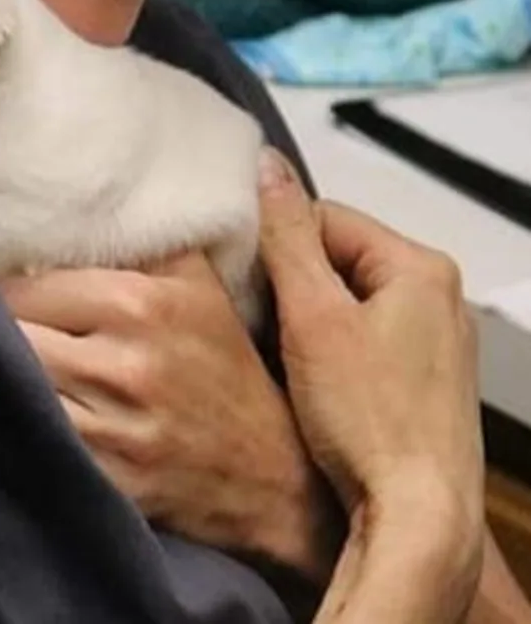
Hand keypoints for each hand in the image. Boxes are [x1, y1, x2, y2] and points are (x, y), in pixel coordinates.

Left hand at [0, 252, 340, 580]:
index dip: (2, 285)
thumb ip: (142, 238)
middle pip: (10, 335)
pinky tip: (21, 412)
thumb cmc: (226, 367)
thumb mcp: (198, 283)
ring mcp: (109, 429)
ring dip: (0, 376)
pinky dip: (21, 425)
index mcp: (137, 302)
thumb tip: (75, 207)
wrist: (270, 472)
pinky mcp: (103, 479)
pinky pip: (32, 442)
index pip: (23, 285)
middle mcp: (119, 364)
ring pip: (15, 388)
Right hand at [257, 148, 484, 620]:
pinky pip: (364, 342)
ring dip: (307, 323)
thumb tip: (266, 165)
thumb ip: (285, 236)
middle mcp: (438, 297)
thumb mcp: (312, 316)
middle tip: (261, 324)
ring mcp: (435, 342)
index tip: (246, 282)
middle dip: (292, 287)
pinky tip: (311, 386)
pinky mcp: (424, 382)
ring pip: (346, 303)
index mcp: (420, 267)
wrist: (418, 519)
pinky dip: (330, 354)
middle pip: (337, 260)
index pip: (324, 217)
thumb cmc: (370, 421)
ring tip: (283, 358)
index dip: (276, 246)